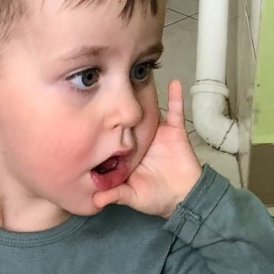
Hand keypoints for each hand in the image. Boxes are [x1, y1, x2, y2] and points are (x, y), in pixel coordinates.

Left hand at [92, 80, 203, 216]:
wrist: (184, 198)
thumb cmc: (157, 198)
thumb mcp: (133, 197)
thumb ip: (115, 195)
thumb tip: (95, 201)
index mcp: (128, 152)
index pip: (113, 136)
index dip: (103, 127)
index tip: (88, 113)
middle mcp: (141, 139)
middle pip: (128, 119)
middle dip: (119, 105)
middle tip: (107, 84)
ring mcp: (157, 133)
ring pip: (148, 111)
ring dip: (143, 95)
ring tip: (134, 72)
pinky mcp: (175, 132)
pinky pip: (176, 112)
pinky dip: (177, 98)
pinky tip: (174, 83)